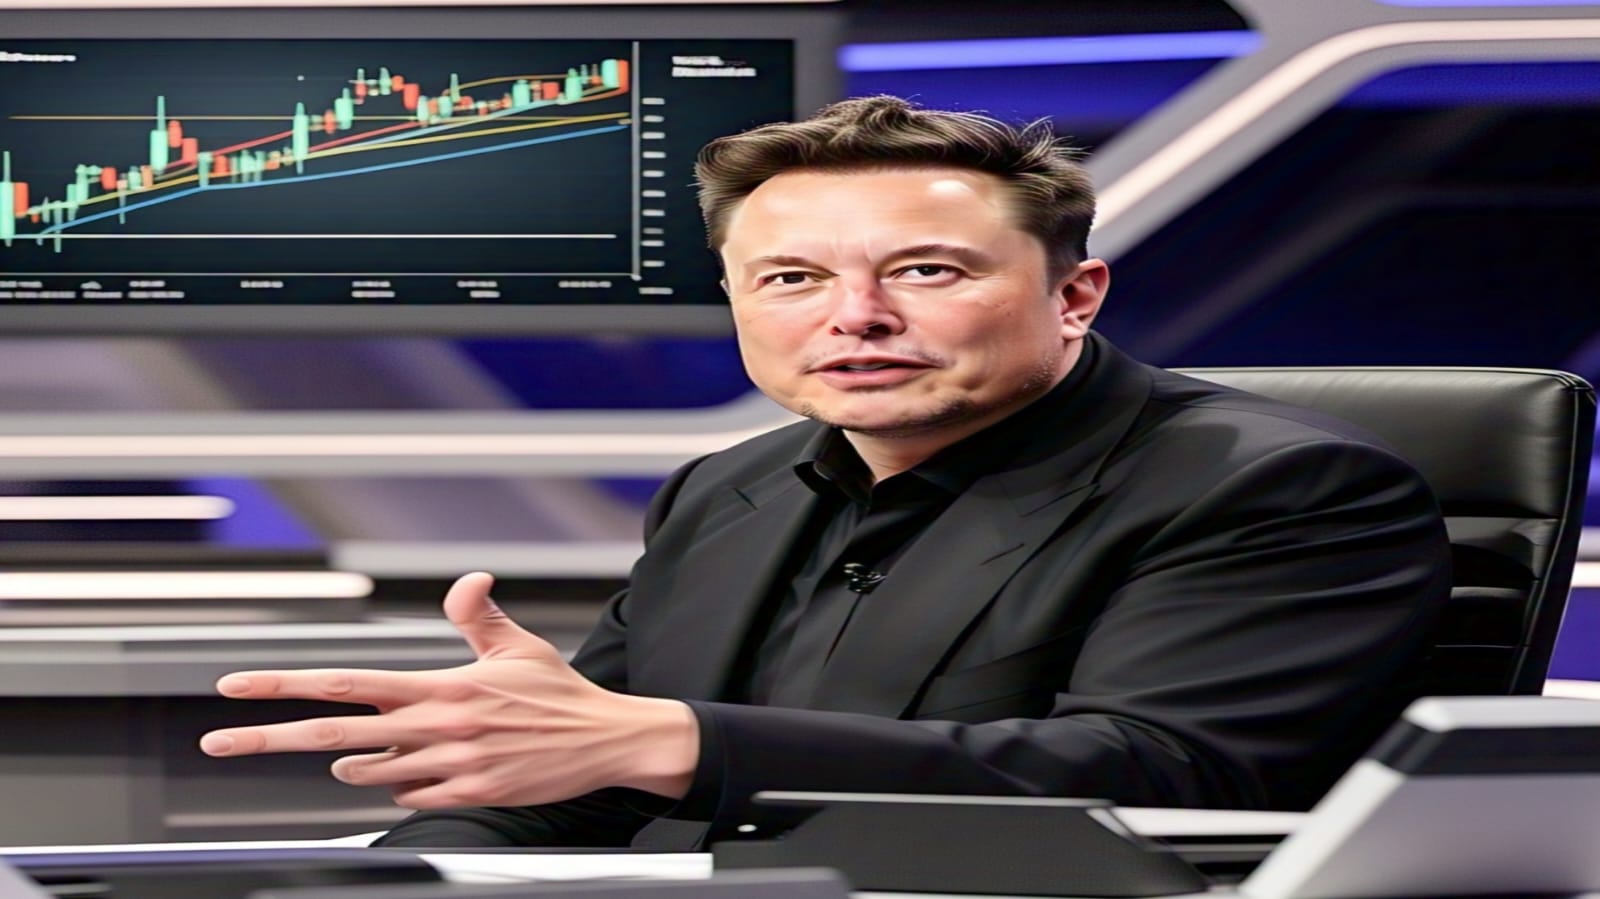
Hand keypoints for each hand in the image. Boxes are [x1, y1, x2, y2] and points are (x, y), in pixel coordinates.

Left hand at [198, 572, 698, 808]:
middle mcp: (437, 725)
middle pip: (332, 734)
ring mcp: (449, 765)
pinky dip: (409, 783)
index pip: (346, 681)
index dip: (285, 683)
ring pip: (368, 771)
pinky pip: (411, 795)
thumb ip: (478, 614)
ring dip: (361, 762)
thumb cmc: (559, 693)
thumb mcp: (517, 646)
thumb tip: (468, 579)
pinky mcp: (468, 795)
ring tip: (384, 747)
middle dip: (267, 738)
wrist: (608, 740)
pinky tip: (435, 766)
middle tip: (217, 740)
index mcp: (441, 683)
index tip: (237, 685)